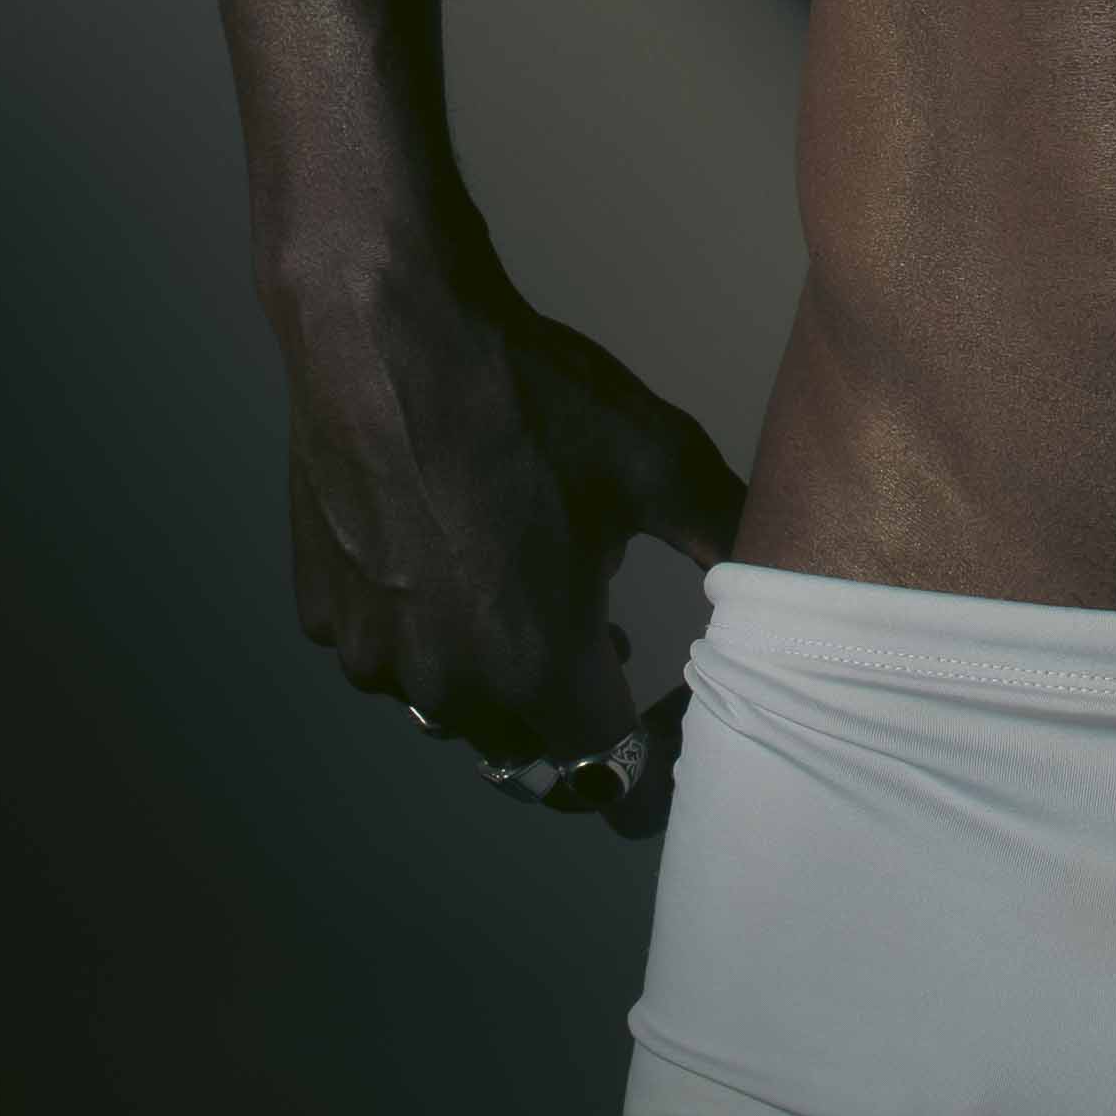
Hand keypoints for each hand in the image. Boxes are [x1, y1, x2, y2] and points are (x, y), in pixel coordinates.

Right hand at [277, 245, 744, 838]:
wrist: (388, 333)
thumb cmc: (527, 400)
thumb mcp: (656, 464)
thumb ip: (726, 539)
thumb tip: (791, 584)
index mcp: (538, 667)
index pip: (606, 782)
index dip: (645, 767)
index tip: (660, 729)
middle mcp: (447, 687)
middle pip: (526, 749)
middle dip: (572, 714)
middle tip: (609, 644)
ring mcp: (373, 654)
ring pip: (451, 705)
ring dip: (496, 672)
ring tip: (530, 587)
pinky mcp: (324, 613)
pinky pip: (389, 651)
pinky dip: (425, 626)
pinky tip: (449, 551)